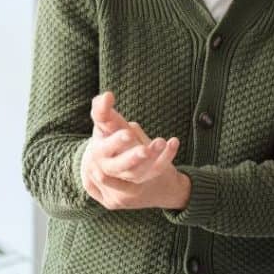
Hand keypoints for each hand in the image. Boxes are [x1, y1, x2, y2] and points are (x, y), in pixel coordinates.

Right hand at [80, 92, 190, 209]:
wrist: (117, 160)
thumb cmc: (108, 136)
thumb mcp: (105, 124)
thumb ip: (103, 110)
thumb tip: (107, 95)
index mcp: (99, 153)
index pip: (105, 151)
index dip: (116, 143)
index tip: (128, 133)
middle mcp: (112, 168)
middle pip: (121, 167)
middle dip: (133, 157)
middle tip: (146, 149)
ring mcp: (129, 176)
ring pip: (140, 172)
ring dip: (153, 157)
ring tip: (161, 141)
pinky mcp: (144, 178)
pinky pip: (157, 170)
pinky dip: (166, 157)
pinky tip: (174, 141)